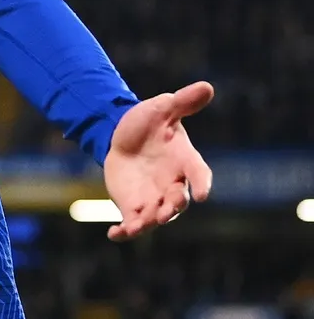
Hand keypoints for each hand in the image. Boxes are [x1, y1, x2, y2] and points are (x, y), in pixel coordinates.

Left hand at [103, 81, 214, 241]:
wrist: (122, 136)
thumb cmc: (149, 123)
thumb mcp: (162, 109)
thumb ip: (183, 102)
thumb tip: (207, 86)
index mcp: (185, 160)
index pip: (199, 174)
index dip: (202, 184)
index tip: (202, 194)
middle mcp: (173, 184)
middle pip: (178, 201)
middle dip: (173, 206)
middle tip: (167, 211)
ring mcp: (154, 197)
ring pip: (156, 216)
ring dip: (149, 221)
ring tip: (137, 226)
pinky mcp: (134, 205)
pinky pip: (132, 222)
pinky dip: (125, 231)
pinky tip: (114, 234)